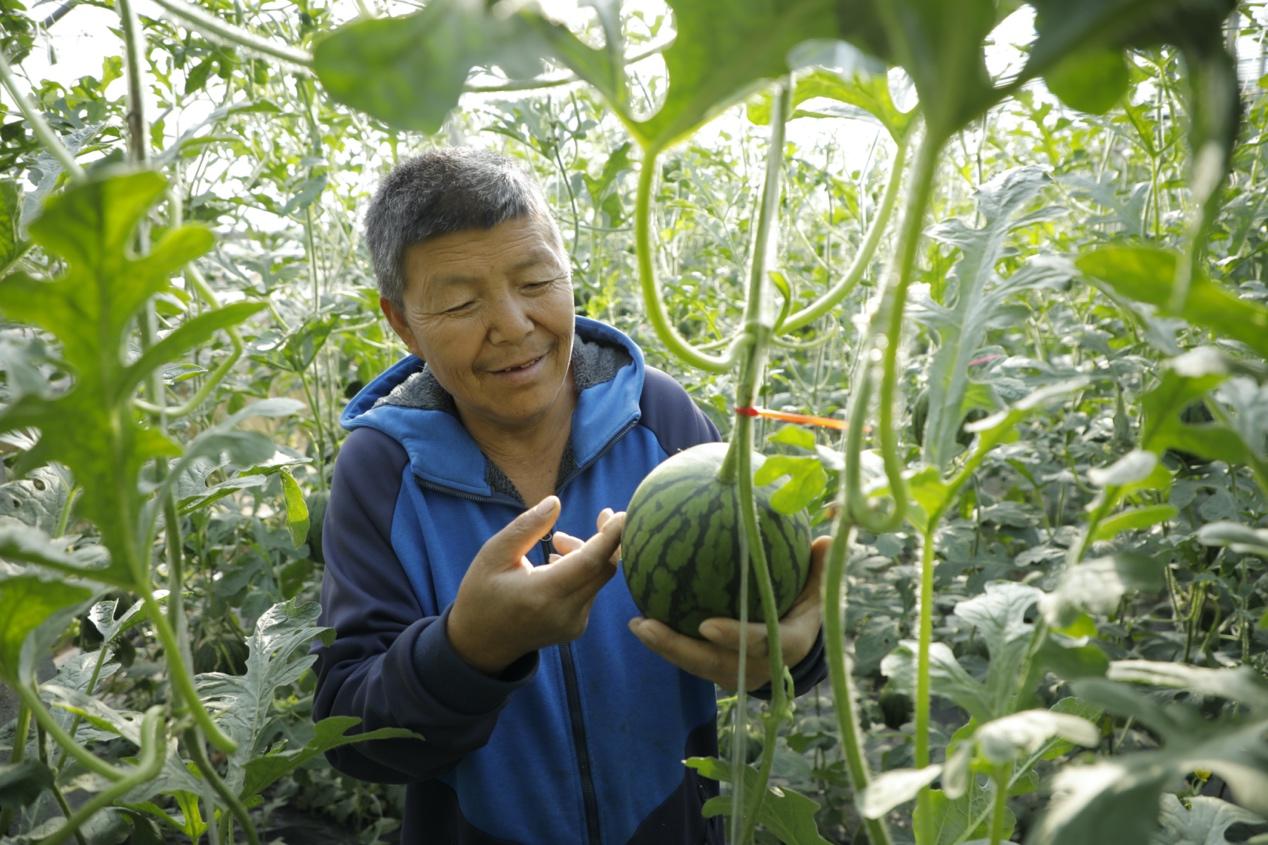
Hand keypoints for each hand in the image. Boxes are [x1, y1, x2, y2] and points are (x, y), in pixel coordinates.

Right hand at [447, 498, 623, 675]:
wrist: (480, 643)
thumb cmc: (482, 592)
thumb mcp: (494, 554)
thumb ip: (526, 528)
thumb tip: (556, 501)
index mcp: (541, 594)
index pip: (590, 562)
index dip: (611, 536)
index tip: (623, 514)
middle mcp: (564, 613)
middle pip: (604, 569)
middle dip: (604, 539)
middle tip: (597, 515)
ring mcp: (574, 624)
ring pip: (599, 578)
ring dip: (588, 554)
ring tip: (555, 544)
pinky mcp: (577, 628)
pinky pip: (592, 590)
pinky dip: (583, 571)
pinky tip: (556, 566)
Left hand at [627, 534, 828, 690]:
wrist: (797, 645)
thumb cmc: (806, 607)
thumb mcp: (818, 590)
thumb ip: (819, 568)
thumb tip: (826, 539)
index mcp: (786, 644)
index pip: (760, 644)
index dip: (734, 637)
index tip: (706, 625)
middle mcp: (759, 666)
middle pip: (713, 664)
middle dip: (679, 648)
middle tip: (647, 625)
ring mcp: (736, 673)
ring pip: (695, 666)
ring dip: (664, 647)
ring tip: (637, 624)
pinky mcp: (717, 671)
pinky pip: (688, 660)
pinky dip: (666, 643)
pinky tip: (641, 621)